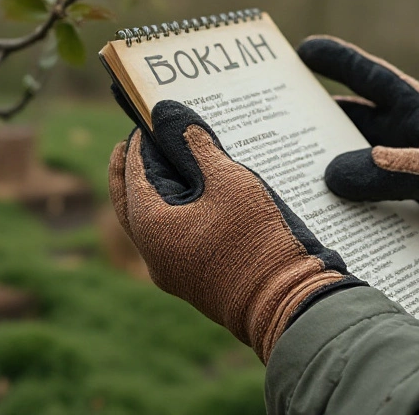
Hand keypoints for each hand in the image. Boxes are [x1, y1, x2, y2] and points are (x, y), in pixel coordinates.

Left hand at [108, 101, 361, 361]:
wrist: (289, 305)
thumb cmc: (258, 240)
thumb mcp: (230, 180)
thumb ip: (197, 145)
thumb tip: (171, 115)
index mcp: (150, 225)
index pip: (133, 171)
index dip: (142, 139)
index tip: (152, 114)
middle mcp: (151, 251)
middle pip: (130, 198)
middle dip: (133, 165)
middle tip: (141, 136)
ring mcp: (170, 269)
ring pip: (150, 220)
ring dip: (157, 188)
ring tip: (174, 157)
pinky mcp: (192, 278)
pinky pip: (172, 236)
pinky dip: (175, 210)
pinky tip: (199, 192)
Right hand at [297, 36, 418, 315]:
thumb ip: (394, 171)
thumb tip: (330, 174)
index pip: (377, 81)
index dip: (341, 62)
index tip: (302, 48)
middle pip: (358, 128)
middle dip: (318, 124)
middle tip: (272, 122)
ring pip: (361, 172)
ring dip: (329, 175)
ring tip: (283, 178)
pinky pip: (374, 212)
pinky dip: (348, 215)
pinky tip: (322, 225)